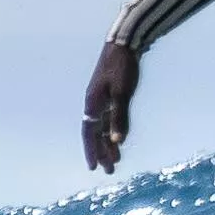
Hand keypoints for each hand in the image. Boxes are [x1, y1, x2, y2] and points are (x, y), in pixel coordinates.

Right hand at [82, 33, 139, 173]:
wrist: (124, 43)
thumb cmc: (122, 67)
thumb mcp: (122, 93)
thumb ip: (119, 118)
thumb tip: (116, 142)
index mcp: (93, 103)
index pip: (90, 133)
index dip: (92, 151)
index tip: (95, 167)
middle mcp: (94, 103)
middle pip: (96, 133)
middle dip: (101, 152)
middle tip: (109, 170)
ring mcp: (102, 98)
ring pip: (103, 127)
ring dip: (108, 144)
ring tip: (116, 160)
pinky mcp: (111, 94)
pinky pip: (109, 118)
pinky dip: (113, 131)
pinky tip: (119, 138)